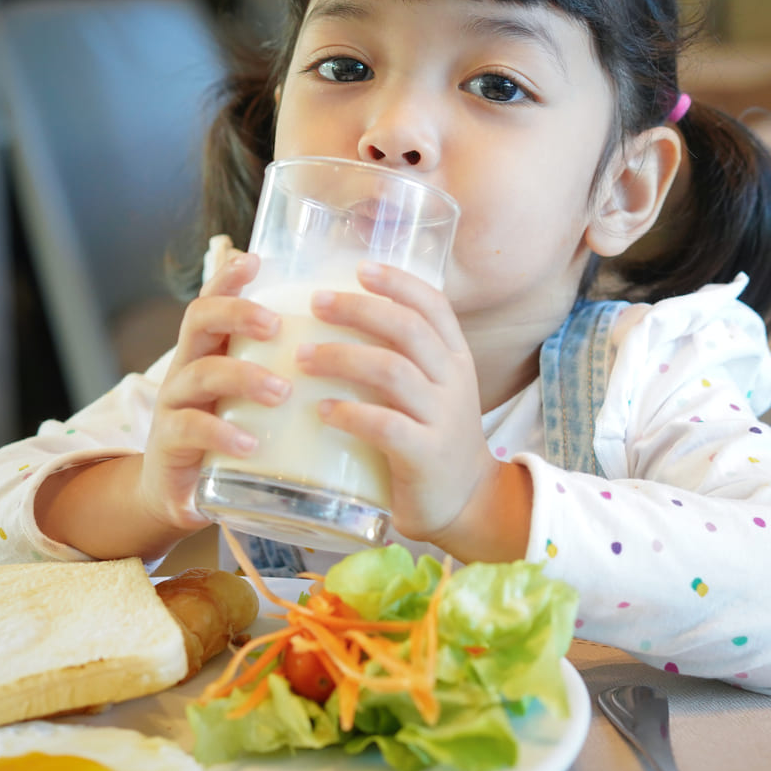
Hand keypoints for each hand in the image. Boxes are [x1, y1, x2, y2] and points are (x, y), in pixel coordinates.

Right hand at [136, 249, 287, 535]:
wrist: (184, 496)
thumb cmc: (238, 437)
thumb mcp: (263, 400)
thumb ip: (294, 371)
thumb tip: (365, 346)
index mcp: (214, 349)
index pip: (216, 299)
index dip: (230, 277)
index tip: (257, 259)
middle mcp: (189, 367)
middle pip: (199, 320)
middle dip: (236, 313)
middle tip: (275, 324)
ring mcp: (175, 405)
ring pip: (199, 374)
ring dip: (242, 377)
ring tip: (280, 391)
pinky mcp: (170, 446)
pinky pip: (190, 430)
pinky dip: (221, 433)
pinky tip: (250, 442)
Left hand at [296, 262, 509, 550]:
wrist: (466, 502)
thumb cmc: (432, 438)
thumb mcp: (431, 390)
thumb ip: (401, 357)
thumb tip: (340, 317)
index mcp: (456, 359)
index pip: (434, 306)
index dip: (398, 283)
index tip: (360, 268)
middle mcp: (454, 382)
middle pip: (409, 329)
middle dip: (359, 310)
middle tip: (316, 303)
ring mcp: (443, 418)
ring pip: (394, 371)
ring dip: (343, 357)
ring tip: (304, 356)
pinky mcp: (426, 455)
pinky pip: (386, 426)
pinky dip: (350, 413)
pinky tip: (322, 410)